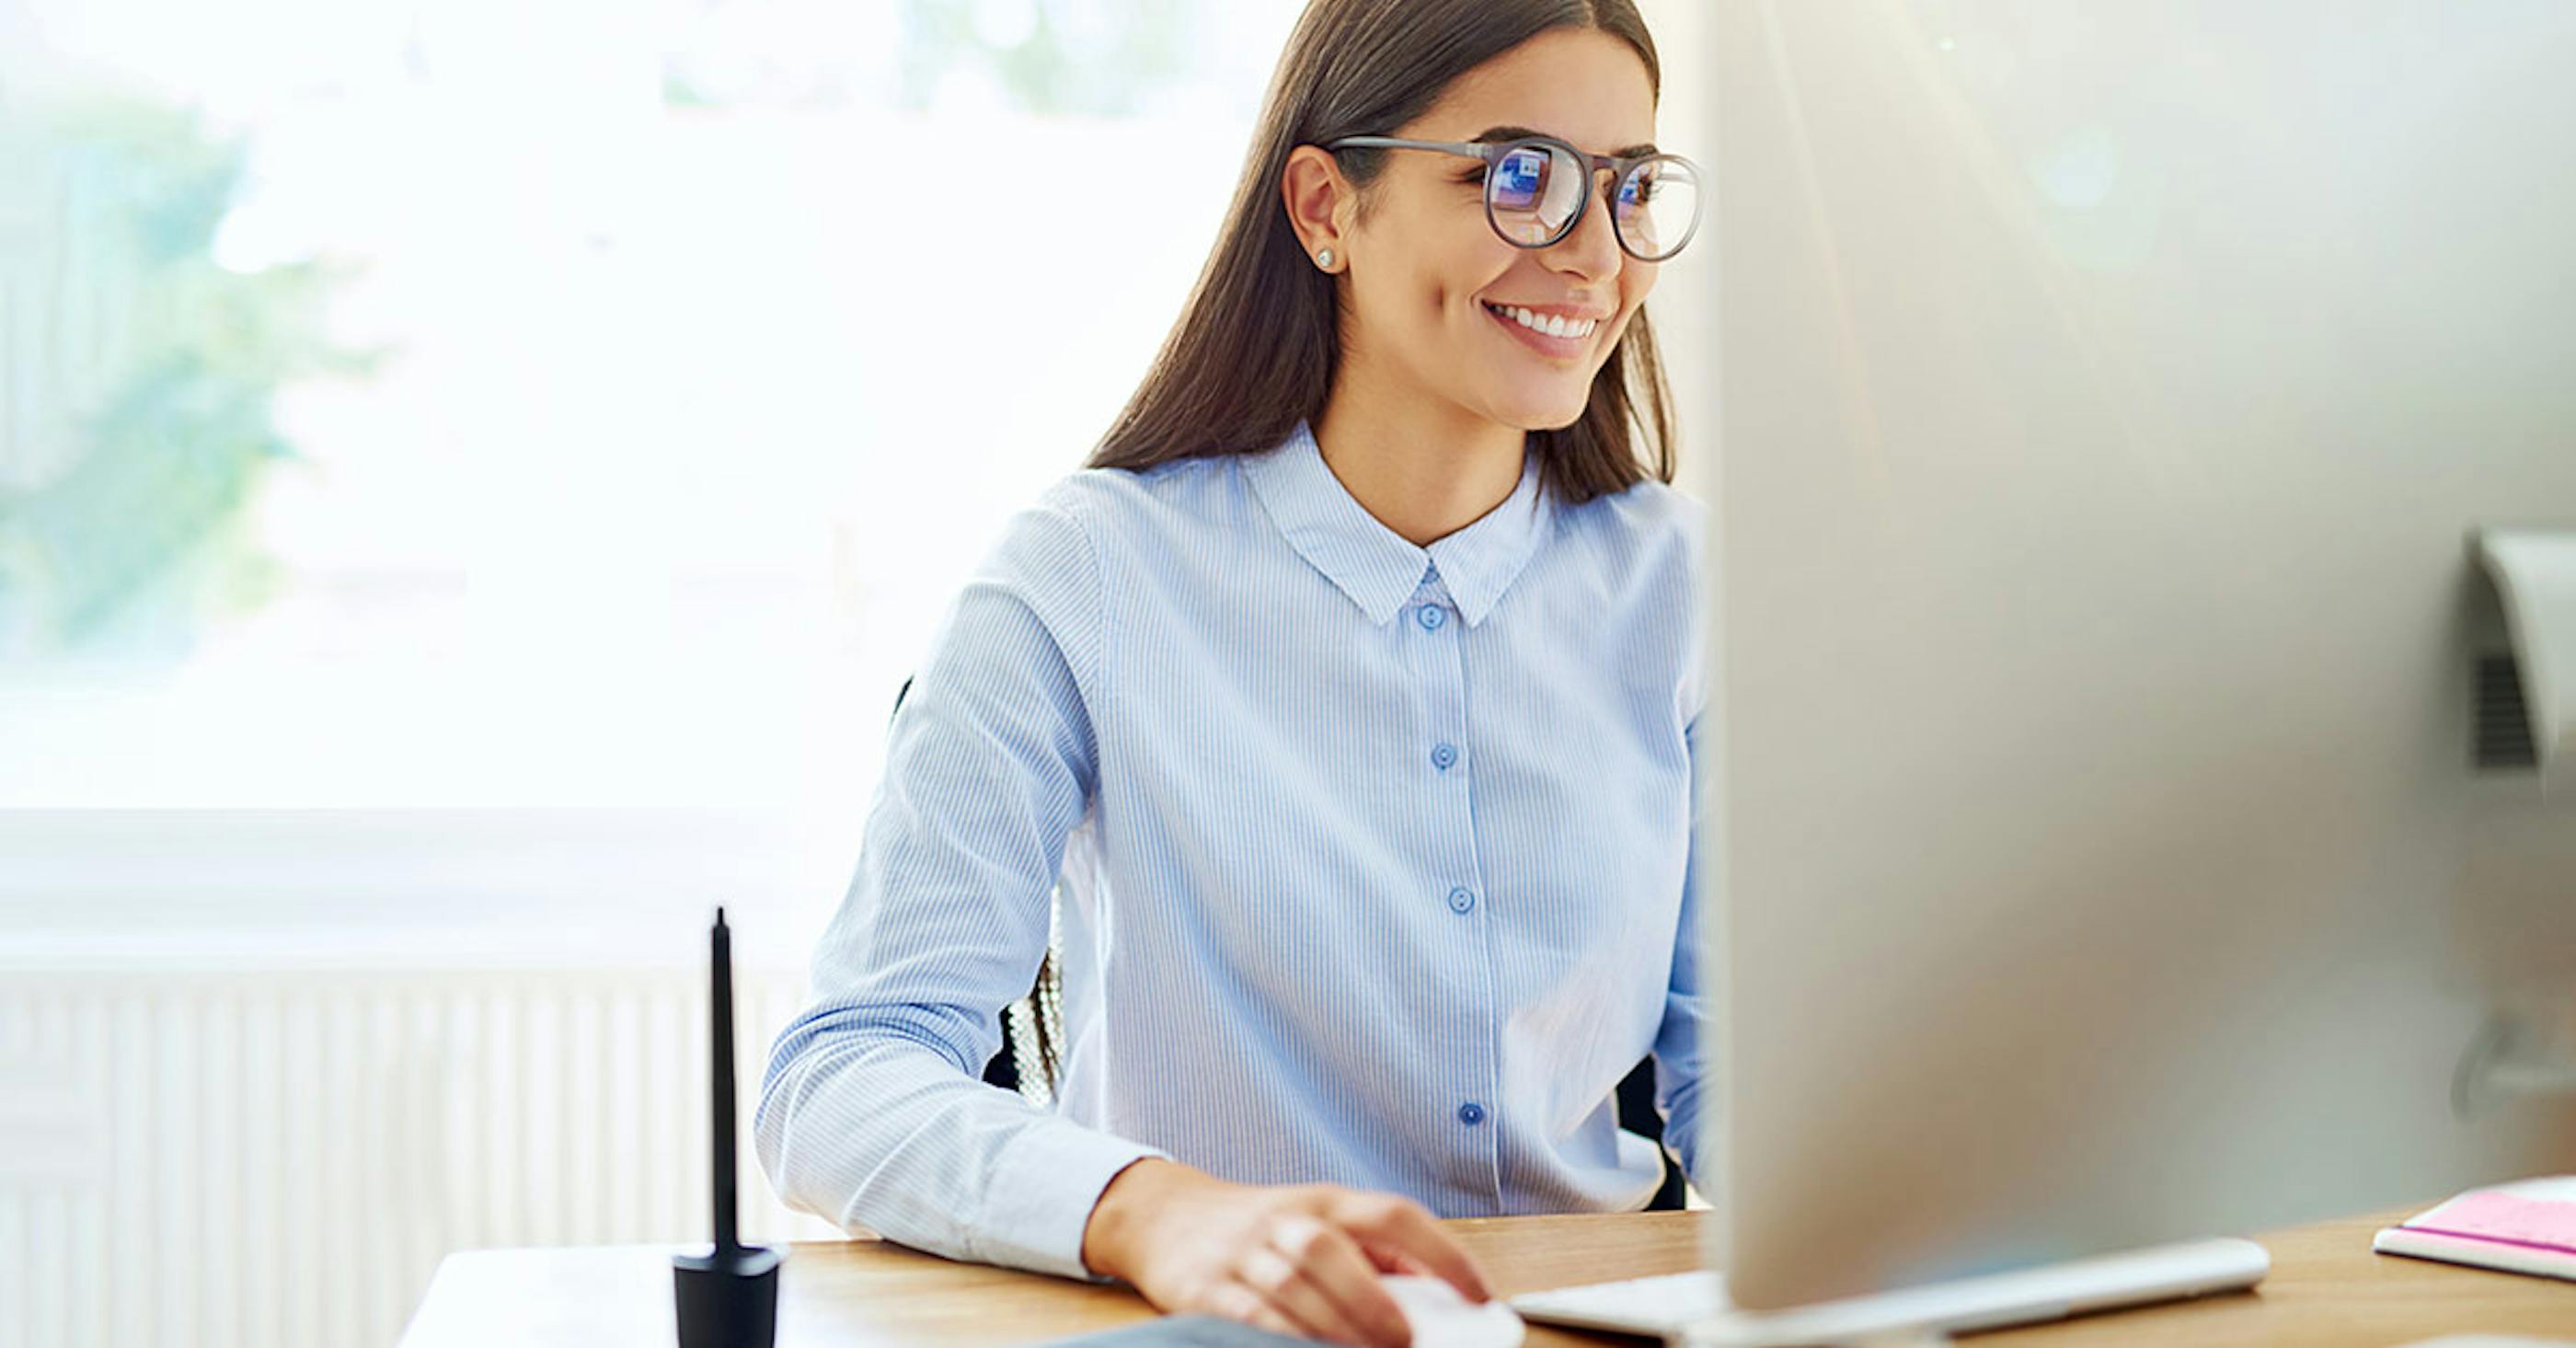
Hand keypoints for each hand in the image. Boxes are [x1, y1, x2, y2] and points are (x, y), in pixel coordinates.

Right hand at [1079, 1159, 1493, 1347]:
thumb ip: (1371, 1257)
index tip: (1479, 1295)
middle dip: (1372, 1298)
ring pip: (1290, 1284)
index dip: (1441, 1252)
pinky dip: (1280, 1335)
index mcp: (1326, 1201)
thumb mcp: (1318, 1222)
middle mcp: (1286, 1219)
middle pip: (1330, 1248)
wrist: (1164, 1216)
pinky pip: (1247, 1313)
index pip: (1393, 1215)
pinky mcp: (1205, 1287)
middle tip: (1408, 1340)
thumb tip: (1433, 1302)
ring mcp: (1243, 1251)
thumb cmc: (1261, 1229)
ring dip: (1333, 1325)